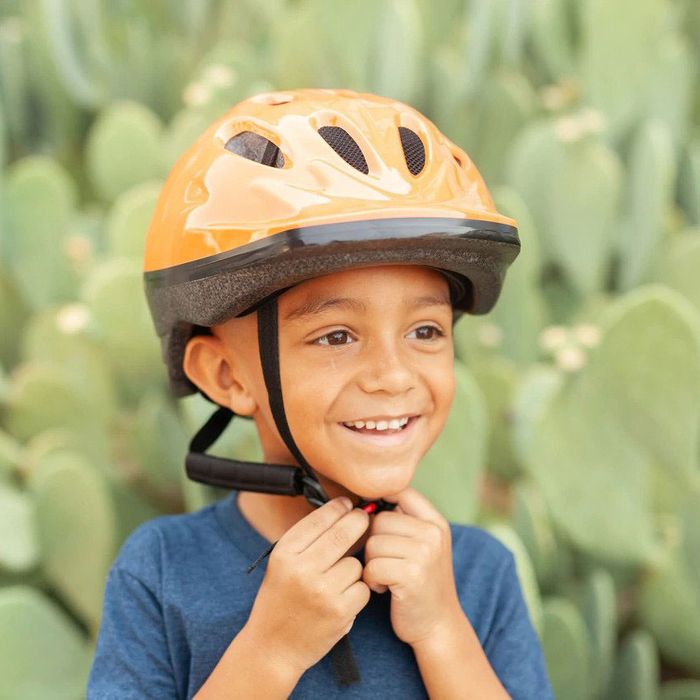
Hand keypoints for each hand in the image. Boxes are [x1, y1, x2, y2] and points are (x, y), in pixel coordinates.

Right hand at [244, 497, 370, 674]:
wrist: (272, 648)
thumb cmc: (281, 599)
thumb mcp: (282, 564)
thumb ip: (307, 540)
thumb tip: (342, 510)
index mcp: (284, 554)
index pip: (319, 519)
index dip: (338, 508)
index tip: (348, 504)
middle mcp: (301, 570)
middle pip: (343, 533)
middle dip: (358, 521)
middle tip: (365, 517)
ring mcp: (322, 591)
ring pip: (356, 563)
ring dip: (353, 568)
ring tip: (337, 580)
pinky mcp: (340, 611)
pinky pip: (362, 587)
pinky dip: (357, 591)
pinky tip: (343, 598)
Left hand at [361, 487, 462, 645]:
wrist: (437, 625)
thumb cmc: (420, 581)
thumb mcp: (423, 544)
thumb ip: (403, 519)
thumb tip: (365, 499)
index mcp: (435, 521)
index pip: (400, 491)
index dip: (380, 502)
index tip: (376, 523)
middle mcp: (433, 533)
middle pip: (378, 519)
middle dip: (374, 542)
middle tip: (387, 562)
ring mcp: (424, 553)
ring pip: (372, 543)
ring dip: (372, 563)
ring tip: (387, 577)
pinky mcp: (411, 575)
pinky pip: (372, 566)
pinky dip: (371, 580)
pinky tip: (384, 589)